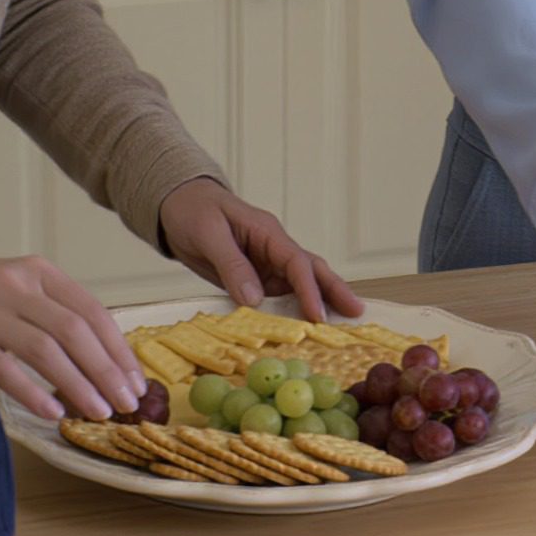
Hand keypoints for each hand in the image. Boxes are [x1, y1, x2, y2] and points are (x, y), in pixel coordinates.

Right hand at [0, 250, 146, 423]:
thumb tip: (104, 359)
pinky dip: (32, 392)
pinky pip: (4, 368)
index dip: (117, 348)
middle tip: (125, 403)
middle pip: (74, 331)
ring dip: (77, 384)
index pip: (91, 311)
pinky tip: (52, 413)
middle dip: (106, 370)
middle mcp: (17, 286)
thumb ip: (56, 312)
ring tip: (99, 412)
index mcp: (40, 272)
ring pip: (44, 350)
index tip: (135, 380)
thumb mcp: (21, 286)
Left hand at [159, 176, 363, 325]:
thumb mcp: (209, 234)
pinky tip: (298, 330)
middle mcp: (272, 249)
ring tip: (340, 326)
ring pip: (297, 286)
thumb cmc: (194, 211)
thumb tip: (254, 300)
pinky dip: (288, 313)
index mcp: (267, 232)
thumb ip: (232, 264)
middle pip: (311, 270)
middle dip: (334, 291)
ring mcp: (264, 264)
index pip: (296, 262)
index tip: (318, 316)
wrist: (177, 205)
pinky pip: (275, 297)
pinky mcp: (253, 278)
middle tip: (358, 313)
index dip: (309, 290)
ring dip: (317, 304)